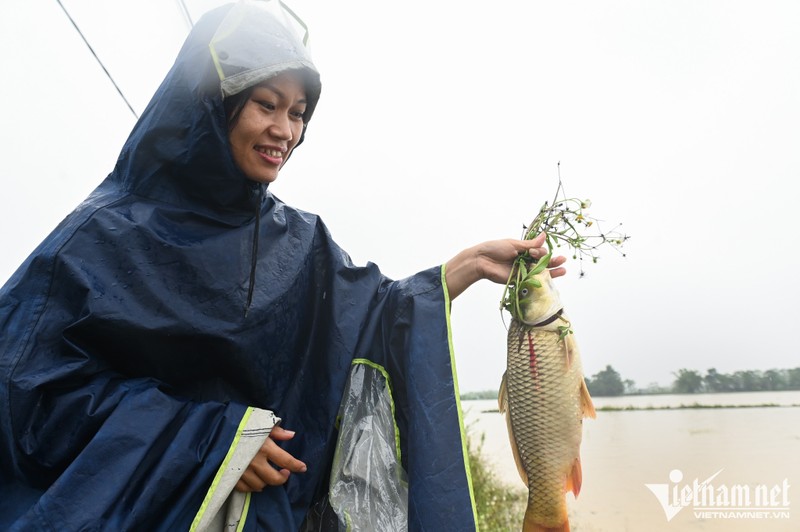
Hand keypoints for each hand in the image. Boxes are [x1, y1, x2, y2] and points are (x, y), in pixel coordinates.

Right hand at [235, 426, 306, 491]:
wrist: (213, 431)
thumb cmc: (238, 425)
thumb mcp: (259, 423)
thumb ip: (276, 430)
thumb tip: (291, 435)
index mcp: (264, 447)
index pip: (286, 461)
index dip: (296, 466)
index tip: (302, 468)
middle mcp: (255, 461)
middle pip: (275, 479)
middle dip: (283, 478)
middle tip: (285, 473)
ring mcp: (243, 471)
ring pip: (261, 486)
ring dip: (267, 482)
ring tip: (268, 475)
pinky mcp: (231, 477)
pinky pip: (245, 489)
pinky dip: (252, 486)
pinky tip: (255, 480)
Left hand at [445, 233, 566, 299]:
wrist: (481, 260)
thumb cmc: (495, 249)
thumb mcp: (514, 244)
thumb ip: (530, 244)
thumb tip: (545, 235)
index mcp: (524, 250)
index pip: (539, 251)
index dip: (540, 252)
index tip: (533, 252)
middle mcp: (525, 261)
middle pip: (542, 262)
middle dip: (553, 262)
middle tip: (562, 260)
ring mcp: (523, 271)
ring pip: (540, 272)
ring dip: (552, 271)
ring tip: (563, 270)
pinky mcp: (519, 281)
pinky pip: (532, 281)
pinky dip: (541, 280)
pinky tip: (551, 278)